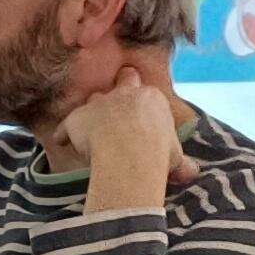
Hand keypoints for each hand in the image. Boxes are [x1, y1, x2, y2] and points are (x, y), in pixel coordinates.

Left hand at [57, 68, 196, 204]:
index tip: (144, 112)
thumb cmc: (157, 151)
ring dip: (91, 113)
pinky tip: (62, 141)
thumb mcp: (174, 157)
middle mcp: (124, 94)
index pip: (147, 93)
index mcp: (151, 99)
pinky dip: (65, 134)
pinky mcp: (76, 119)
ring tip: (89, 129)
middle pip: (121, 83)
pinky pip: (66, 127)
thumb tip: (192, 172)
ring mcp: (98, 104)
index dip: (144, 101)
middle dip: (119, 89)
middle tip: (117, 103)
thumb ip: (180, 162)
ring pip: (92, 101)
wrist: (129, 150)